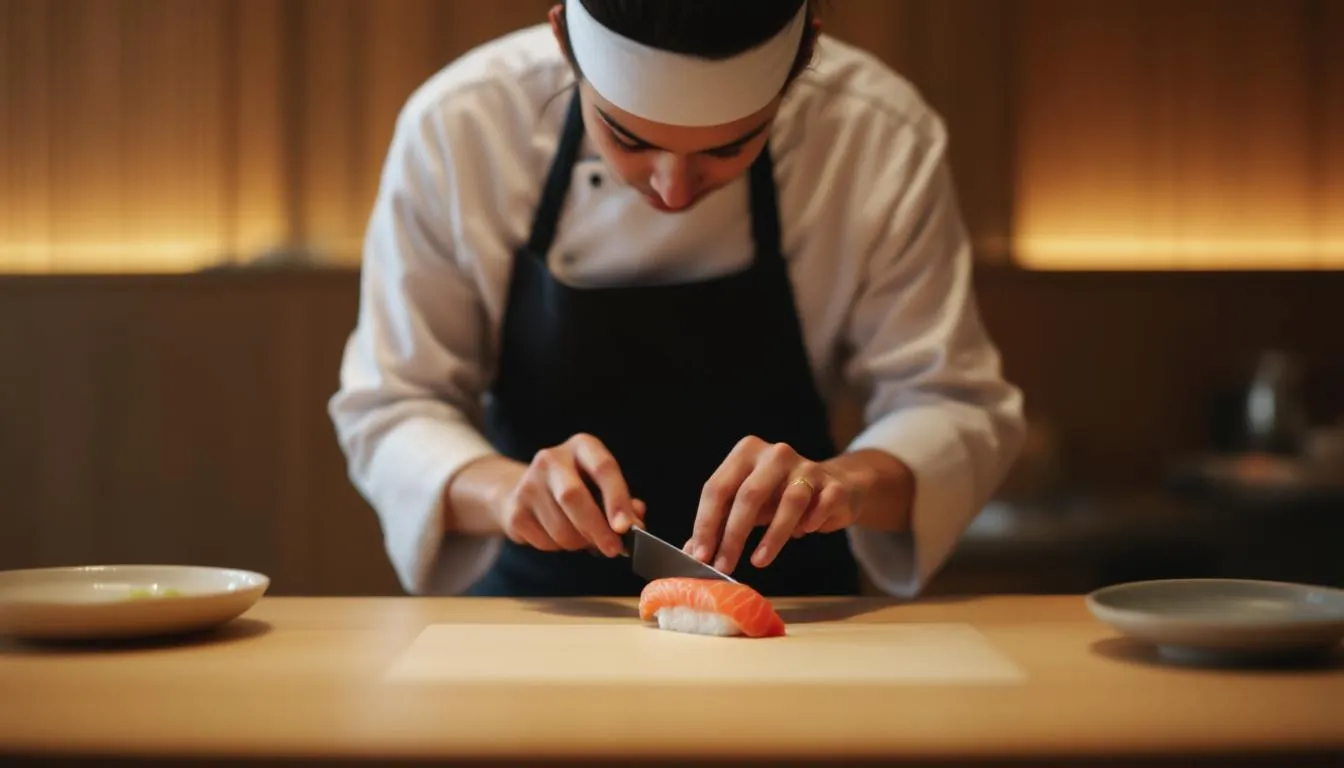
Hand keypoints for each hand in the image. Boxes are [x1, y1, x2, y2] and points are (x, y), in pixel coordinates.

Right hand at [487, 434, 645, 557]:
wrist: (523, 490)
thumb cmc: (577, 488)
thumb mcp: (602, 486)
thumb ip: (624, 503)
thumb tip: (636, 522)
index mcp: (581, 446)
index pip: (603, 468)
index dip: (616, 500)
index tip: (626, 527)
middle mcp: (551, 458)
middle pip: (573, 497)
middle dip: (597, 529)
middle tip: (613, 549)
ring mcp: (528, 483)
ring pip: (560, 527)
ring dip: (579, 543)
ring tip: (583, 538)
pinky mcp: (514, 509)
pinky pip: (544, 541)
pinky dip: (559, 548)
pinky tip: (559, 537)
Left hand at [685, 436, 859, 573]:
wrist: (832, 489)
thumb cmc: (779, 497)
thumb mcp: (747, 506)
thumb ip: (720, 524)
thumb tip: (692, 551)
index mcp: (746, 452)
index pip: (718, 488)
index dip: (706, 523)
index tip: (701, 555)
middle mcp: (775, 454)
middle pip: (749, 495)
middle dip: (733, 535)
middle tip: (724, 565)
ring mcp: (807, 467)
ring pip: (789, 502)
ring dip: (772, 536)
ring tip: (759, 561)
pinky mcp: (833, 485)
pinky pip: (822, 504)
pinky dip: (811, 522)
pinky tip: (802, 534)